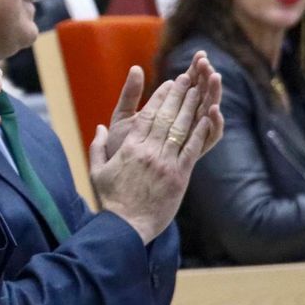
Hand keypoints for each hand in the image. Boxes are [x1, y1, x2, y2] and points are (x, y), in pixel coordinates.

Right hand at [89, 54, 221, 243]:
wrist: (126, 226)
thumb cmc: (110, 200)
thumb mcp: (97, 171)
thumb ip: (98, 147)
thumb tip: (100, 127)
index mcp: (129, 148)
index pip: (146, 116)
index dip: (159, 98)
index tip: (168, 84)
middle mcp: (148, 151)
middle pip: (165, 117)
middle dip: (177, 95)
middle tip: (188, 78)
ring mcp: (165, 163)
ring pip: (180, 128)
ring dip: (190, 107)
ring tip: (199, 91)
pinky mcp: (178, 176)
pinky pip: (191, 149)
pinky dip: (200, 132)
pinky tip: (207, 118)